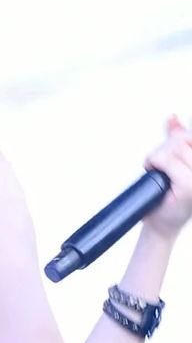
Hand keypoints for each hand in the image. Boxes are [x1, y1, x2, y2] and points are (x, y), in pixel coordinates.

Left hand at [141, 114, 191, 240]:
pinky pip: (166, 160)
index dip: (178, 137)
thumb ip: (177, 139)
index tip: (169, 152)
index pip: (189, 136)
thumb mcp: (175, 163)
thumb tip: (172, 117)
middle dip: (165, 149)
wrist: (161, 225)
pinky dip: (155, 163)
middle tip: (160, 166)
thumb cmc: (167, 198)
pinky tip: (154, 171)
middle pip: (181, 139)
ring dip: (157, 158)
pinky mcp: (189, 186)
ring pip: (173, 148)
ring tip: (159, 171)